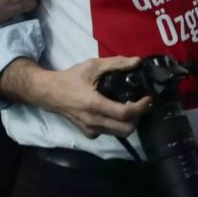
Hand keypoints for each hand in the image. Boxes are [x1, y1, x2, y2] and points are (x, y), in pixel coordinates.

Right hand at [35, 57, 151, 138]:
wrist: (50, 93)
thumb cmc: (71, 78)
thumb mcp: (92, 66)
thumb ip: (116, 63)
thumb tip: (137, 61)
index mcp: (94, 104)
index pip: (124, 113)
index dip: (141, 107)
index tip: (148, 98)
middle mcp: (93, 121)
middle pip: (126, 129)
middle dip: (138, 118)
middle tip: (140, 104)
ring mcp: (90, 130)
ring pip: (119, 133)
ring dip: (129, 122)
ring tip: (131, 107)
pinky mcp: (88, 134)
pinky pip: (109, 133)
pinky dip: (117, 125)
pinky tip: (116, 112)